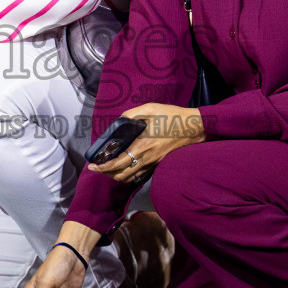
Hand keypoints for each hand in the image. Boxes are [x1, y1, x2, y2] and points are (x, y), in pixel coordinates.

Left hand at [88, 103, 204, 183]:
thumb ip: (131, 114)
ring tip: (109, 169)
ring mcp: (153, 163)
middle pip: (122, 175)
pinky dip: (130, 175)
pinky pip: (141, 175)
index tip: (93, 165)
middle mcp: (146, 159)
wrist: (194, 127)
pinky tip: (125, 168)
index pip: (117, 163)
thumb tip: (119, 120)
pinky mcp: (159, 164)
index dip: (103, 167)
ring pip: (131, 178)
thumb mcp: (150, 109)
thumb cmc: (172, 117)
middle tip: (98, 167)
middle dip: (107, 174)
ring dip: (117, 176)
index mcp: (142, 146)